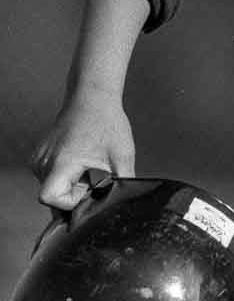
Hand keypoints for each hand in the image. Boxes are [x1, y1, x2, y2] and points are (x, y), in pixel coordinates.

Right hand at [31, 89, 135, 212]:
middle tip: (93, 178)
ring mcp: (40, 158)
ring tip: (88, 168)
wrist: (92, 97)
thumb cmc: (106, 121)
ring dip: (70, 185)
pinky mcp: (40, 155)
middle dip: (74, 195)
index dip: (70, 202)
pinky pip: (49, 177)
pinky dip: (65, 177)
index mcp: (61, 162)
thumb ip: (124, 182)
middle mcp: (44, 161)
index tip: (88, 189)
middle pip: (52, 196)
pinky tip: (81, 163)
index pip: (49, 198)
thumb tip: (127, 199)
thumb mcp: (122, 155)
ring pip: (51, 187)